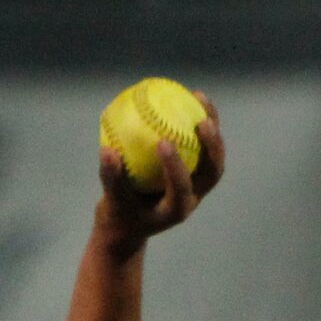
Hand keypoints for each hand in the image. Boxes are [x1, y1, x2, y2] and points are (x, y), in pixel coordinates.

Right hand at [95, 91, 224, 252]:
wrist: (131, 224)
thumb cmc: (120, 214)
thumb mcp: (111, 202)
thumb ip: (112, 178)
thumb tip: (107, 151)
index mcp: (176, 209)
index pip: (181, 187)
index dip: (175, 166)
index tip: (162, 142)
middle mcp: (192, 197)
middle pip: (212, 173)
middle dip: (212, 148)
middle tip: (202, 123)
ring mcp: (197, 185)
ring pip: (213, 155)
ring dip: (212, 127)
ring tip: (199, 98)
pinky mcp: (195, 172)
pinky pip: (202, 144)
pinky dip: (198, 120)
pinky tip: (189, 96)